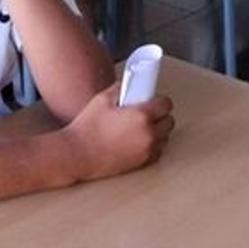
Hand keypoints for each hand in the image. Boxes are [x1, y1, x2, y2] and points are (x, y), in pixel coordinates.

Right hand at [60, 84, 175, 182]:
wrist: (79, 154)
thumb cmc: (88, 127)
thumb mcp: (102, 99)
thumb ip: (121, 88)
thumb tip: (131, 84)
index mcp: (141, 116)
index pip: (166, 104)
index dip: (160, 100)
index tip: (154, 99)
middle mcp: (149, 134)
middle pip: (169, 121)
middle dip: (161, 115)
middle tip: (149, 112)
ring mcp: (147, 150)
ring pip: (165, 137)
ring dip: (159, 130)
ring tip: (143, 126)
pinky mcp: (143, 162)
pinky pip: (157, 151)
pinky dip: (153, 144)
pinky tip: (139, 139)